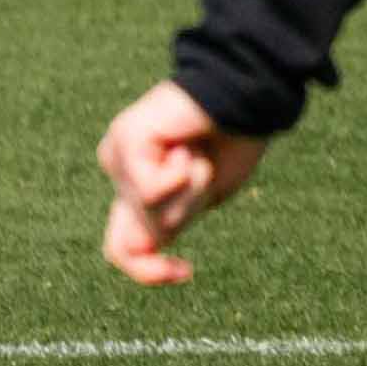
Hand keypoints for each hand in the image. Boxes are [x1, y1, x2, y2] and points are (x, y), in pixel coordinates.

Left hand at [95, 80, 270, 284]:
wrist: (249, 93)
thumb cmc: (235, 139)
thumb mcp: (206, 194)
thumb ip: (171, 219)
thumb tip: (137, 247)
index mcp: (138, 187)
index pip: (122, 249)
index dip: (149, 272)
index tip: (187, 272)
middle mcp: (120, 171)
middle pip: (145, 232)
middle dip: (186, 211)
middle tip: (204, 169)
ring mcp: (117, 155)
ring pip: (150, 213)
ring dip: (190, 188)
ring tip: (198, 149)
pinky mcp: (124, 141)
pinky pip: (151, 189)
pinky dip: (183, 174)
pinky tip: (187, 142)